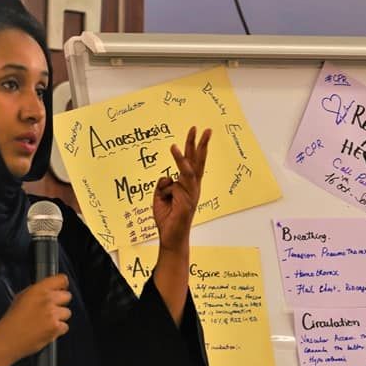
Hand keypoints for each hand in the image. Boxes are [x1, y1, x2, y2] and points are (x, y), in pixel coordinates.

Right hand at [0, 274, 71, 359]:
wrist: (7, 339)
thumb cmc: (12, 321)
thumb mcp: (21, 297)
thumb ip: (38, 291)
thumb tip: (50, 289)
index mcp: (38, 290)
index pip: (61, 279)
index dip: (62, 285)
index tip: (61, 288)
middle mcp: (47, 300)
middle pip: (67, 296)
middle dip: (61, 302)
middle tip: (51, 309)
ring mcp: (52, 314)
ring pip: (67, 312)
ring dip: (59, 317)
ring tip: (46, 322)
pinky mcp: (56, 327)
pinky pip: (65, 326)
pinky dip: (58, 330)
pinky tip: (46, 330)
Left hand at [153, 127, 210, 251]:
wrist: (171, 237)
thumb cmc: (167, 218)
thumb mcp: (159, 196)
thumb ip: (163, 184)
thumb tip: (167, 176)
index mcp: (187, 186)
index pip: (191, 163)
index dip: (193, 148)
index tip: (195, 133)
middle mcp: (192, 187)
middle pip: (198, 161)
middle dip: (201, 143)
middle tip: (206, 128)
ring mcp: (192, 191)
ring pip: (191, 164)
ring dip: (192, 145)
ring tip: (193, 130)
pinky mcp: (188, 196)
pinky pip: (184, 173)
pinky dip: (179, 159)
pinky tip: (174, 148)